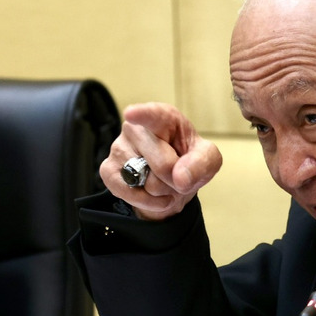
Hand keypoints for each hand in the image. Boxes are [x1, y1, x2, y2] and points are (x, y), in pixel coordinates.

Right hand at [100, 102, 222, 220]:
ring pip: (149, 183)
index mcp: (162, 118)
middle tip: (177, 173)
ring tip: (163, 180)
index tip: (132, 114)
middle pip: (164, 165)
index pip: (152, 115)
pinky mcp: (107, 170)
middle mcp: (136, 128)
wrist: (172, 183)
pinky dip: (148, 202)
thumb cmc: (188, 161)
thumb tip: (180, 178)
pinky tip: (152, 194)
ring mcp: (118, 148)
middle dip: (176, 178)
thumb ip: (202, 163)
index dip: (143, 115)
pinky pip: (130, 194)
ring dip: (163, 191)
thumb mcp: (208, 159)